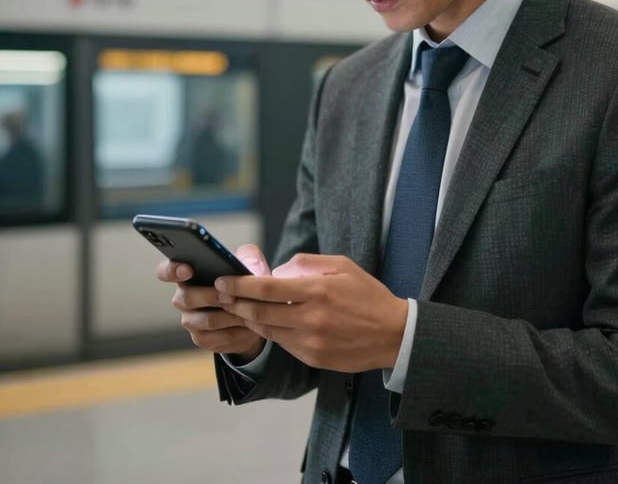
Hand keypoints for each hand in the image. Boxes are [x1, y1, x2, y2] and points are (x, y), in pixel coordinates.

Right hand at [156, 244, 270, 359]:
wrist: (256, 311)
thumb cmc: (245, 280)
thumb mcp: (249, 261)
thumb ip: (249, 256)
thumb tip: (251, 268)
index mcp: (188, 274)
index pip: (166, 271)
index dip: (172, 270)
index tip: (188, 269)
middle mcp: (184, 297)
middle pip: (187, 298)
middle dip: (211, 296)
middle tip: (231, 295)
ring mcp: (191, 320)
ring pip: (205, 320)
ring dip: (228, 315)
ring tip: (247, 310)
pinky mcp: (203, 339)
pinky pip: (217, 338)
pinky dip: (236, 332)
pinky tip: (249, 326)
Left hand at [215, 254, 407, 372]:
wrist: (393, 334)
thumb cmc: (367, 294)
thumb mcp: (341, 266)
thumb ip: (305, 264)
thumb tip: (275, 271)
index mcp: (317, 291)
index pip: (266, 287)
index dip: (238, 284)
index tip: (222, 280)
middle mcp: (310, 318)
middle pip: (258, 312)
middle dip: (234, 303)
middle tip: (220, 295)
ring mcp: (310, 342)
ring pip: (266, 330)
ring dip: (248, 319)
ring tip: (237, 307)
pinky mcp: (312, 358)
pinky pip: (282, 343)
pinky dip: (270, 331)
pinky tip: (266, 321)